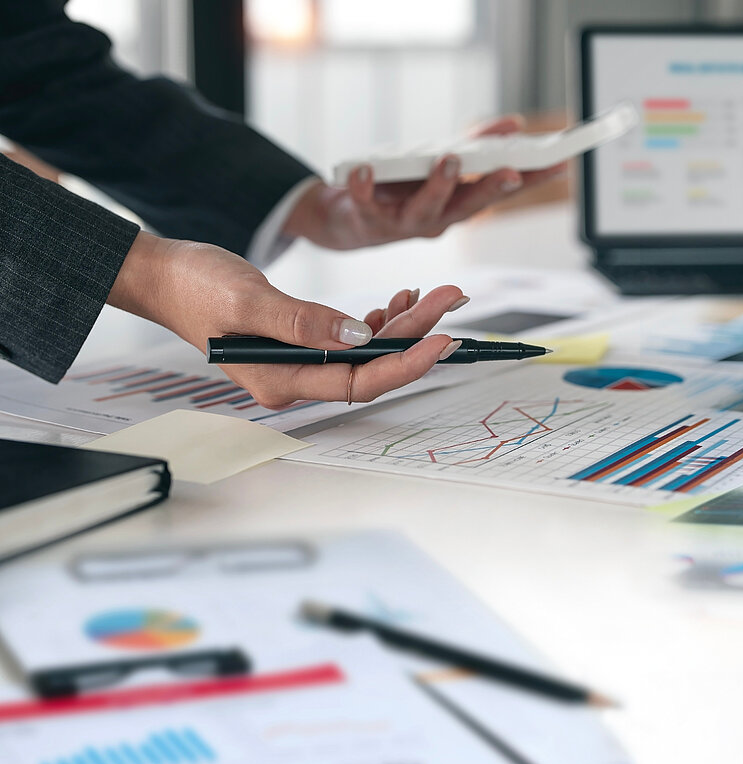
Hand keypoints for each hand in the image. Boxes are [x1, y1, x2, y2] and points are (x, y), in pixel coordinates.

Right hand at [108, 232, 466, 407]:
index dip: (406, 365)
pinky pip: (351, 339)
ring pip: (366, 351)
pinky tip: (399, 301)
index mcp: (280, 382)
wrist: (162, 274)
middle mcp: (294, 380)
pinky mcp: (300, 343)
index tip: (443, 340)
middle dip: (417, 335)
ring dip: (403, 325)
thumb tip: (359, 335)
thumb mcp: (250, 299)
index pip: (360, 383)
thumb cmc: (194, 285)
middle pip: (371, 366)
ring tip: (434, 293)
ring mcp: (298, 363)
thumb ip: (303, 321)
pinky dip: (378, 320)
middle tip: (452, 298)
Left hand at [284, 116, 567, 250]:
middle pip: (470, 205)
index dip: (533, 180)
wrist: (348, 221)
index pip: (503, 191)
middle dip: (491, 188)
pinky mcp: (368, 219)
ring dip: (439, 186)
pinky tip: (365, 169)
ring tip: (449, 160)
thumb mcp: (442, 163)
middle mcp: (440, 218)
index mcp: (461, 204)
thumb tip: (514, 123)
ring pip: (425, 208)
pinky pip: (367, 202)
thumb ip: (478, 143)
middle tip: (511, 171)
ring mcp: (405, 222)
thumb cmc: (401, 188)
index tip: (560, 164)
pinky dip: (365, 187)